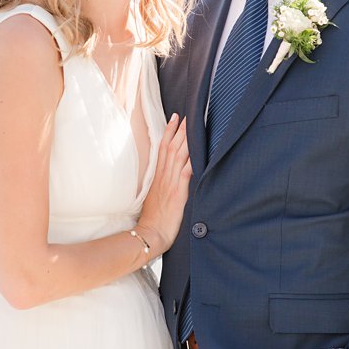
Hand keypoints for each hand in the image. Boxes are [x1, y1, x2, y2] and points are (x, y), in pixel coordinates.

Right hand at [137, 114, 191, 252]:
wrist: (150, 234)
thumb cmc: (154, 221)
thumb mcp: (156, 199)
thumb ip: (162, 186)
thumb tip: (168, 178)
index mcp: (158, 178)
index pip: (162, 150)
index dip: (168, 133)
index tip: (173, 119)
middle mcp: (163, 177)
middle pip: (170, 148)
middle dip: (178, 131)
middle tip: (184, 115)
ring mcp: (170, 184)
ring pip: (178, 156)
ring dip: (185, 139)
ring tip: (191, 125)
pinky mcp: (178, 193)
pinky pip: (186, 173)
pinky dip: (192, 160)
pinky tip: (198, 150)